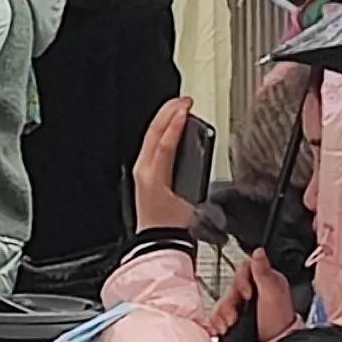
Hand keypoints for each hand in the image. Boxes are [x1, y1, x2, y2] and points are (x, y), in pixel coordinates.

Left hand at [132, 98, 201, 235]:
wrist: (158, 241)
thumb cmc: (172, 225)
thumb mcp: (190, 199)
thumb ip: (194, 175)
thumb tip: (201, 154)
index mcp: (153, 175)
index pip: (165, 141)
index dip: (176, 123)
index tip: (187, 108)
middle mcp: (143, 169)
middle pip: (153, 132)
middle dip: (168, 112)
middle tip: (184, 101)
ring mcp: (141, 171)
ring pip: (150, 136)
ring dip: (164, 118)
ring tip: (177, 107)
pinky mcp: (143, 174)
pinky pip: (151, 144)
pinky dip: (161, 131)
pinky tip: (170, 127)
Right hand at [206, 248, 296, 341]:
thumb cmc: (278, 322)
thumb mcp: (273, 294)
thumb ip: (264, 272)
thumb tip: (258, 250)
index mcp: (265, 281)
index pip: (244, 269)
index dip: (242, 280)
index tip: (247, 294)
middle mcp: (253, 292)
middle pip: (230, 287)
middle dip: (229, 303)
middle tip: (234, 316)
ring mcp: (243, 307)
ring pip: (222, 302)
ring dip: (221, 314)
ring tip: (228, 326)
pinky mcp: (233, 321)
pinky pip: (217, 316)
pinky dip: (216, 322)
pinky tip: (221, 329)